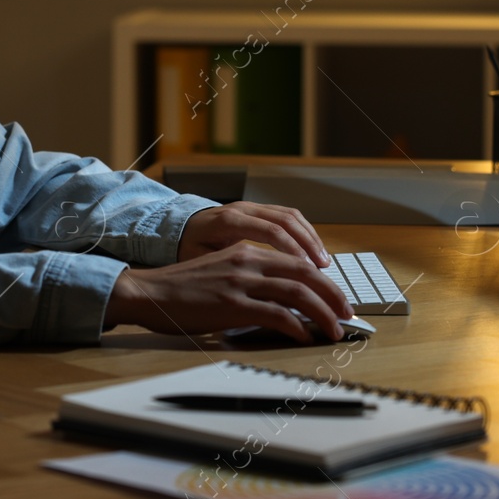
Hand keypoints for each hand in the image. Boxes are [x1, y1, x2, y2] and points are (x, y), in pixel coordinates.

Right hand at [105, 241, 354, 341]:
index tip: (337, 299)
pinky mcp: (232, 305)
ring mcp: (240, 282)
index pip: (298, 262)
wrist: (150, 292)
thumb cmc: (183, 288)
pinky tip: (304, 336)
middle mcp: (248, 261)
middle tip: (348, 314)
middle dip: (333, 295)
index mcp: (247, 251)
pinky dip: (296, 326)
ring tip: (335, 329)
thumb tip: (284, 300)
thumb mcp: (222, 271)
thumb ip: (252, 278)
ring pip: (297, 293)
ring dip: (322, 313)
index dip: (324, 281)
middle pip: (305, 274)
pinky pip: (275, 314)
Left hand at [177, 201, 330, 266]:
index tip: (308, 271)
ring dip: (310, 239)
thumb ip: (227, 273)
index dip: (293, 250)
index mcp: (227, 221)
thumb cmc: (186, 253)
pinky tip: (313, 252)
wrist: (174, 230)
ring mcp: (251, 207)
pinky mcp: (257, 210)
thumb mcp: (200, 264)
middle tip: (325, 270)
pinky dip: (304, 233)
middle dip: (310, 246)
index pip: (270, 231)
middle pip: (286, 221)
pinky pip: (287, 216)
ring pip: (290, 216)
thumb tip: (256, 292)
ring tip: (324, 263)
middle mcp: (242, 209)